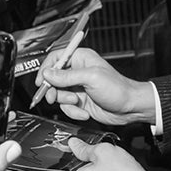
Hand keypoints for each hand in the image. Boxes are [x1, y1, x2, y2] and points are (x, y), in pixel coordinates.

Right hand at [35, 47, 155, 126]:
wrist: (129, 108)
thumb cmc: (117, 89)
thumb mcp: (90, 78)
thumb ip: (67, 76)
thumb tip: (48, 74)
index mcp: (81, 59)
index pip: (55, 58)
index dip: (46, 69)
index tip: (42, 81)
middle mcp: (77, 72)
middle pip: (53, 79)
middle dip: (53, 90)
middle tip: (53, 97)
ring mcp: (78, 88)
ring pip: (58, 95)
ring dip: (65, 102)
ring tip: (77, 102)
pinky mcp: (79, 101)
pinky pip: (66, 107)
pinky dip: (73, 112)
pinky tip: (84, 112)